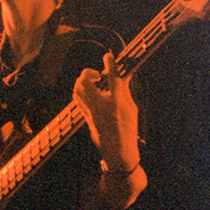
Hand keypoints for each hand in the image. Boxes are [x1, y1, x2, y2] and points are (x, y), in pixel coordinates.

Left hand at [73, 52, 139, 171]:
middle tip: (97, 74)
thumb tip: (122, 76)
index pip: (113, 78)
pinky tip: (88, 92)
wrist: (118, 152)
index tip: (108, 56)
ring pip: (77, 90)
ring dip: (82, 81)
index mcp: (116, 103)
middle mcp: (101, 106)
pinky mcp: (86, 119)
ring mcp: (91, 113)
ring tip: (92, 82)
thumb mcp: (132, 109)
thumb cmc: (128, 130)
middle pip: (85, 82)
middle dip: (88, 72)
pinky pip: (78, 100)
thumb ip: (125, 91)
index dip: (110, 64)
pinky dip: (81, 92)